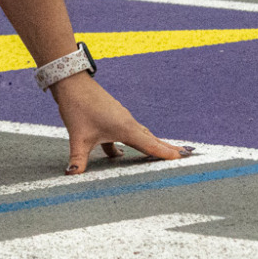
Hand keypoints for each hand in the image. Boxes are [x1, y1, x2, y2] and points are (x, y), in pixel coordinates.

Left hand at [51, 74, 190, 174]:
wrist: (72, 83)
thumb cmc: (78, 107)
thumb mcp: (78, 137)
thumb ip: (77, 159)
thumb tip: (72, 175)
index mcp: (125, 128)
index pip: (150, 145)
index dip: (165, 153)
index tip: (182, 157)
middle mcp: (127, 122)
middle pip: (151, 139)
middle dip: (166, 148)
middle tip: (185, 155)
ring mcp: (121, 119)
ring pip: (140, 135)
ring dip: (151, 144)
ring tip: (164, 153)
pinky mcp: (113, 117)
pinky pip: (126, 133)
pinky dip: (129, 143)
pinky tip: (120, 155)